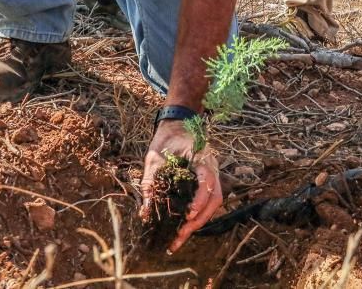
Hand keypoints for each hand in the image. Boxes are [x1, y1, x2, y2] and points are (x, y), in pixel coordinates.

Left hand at [138, 119, 221, 253]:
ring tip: (181, 237)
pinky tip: (185, 226)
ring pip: (214, 202)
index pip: (207, 181)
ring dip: (200, 221)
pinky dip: (199, 215)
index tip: (188, 216)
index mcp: (201, 158)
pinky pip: (209, 200)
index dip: (200, 201)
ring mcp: (212, 174)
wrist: (177, 124)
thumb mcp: (153, 160)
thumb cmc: (165, 139)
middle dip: (199, 220)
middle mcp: (212, 167)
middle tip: (180, 235)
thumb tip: (145, 213)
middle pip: (215, 198)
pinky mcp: (207, 180)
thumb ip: (150, 184)